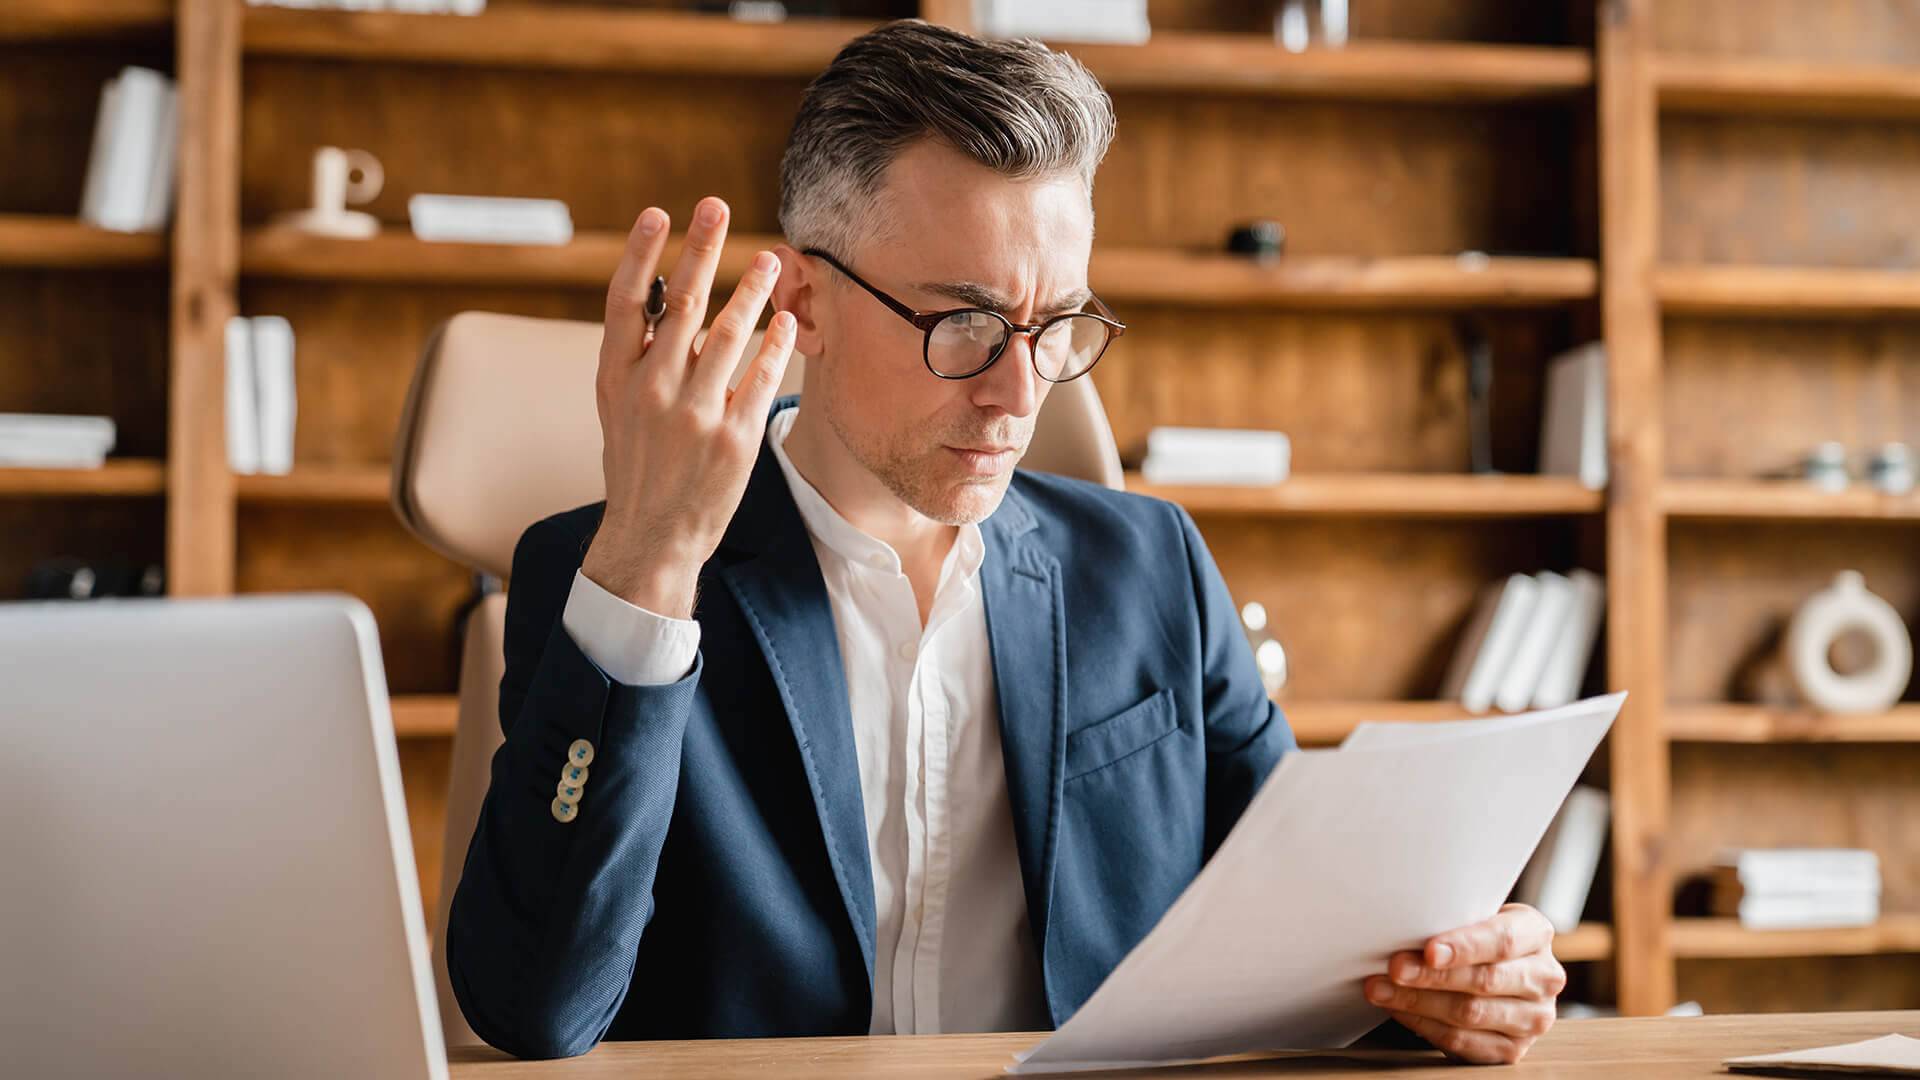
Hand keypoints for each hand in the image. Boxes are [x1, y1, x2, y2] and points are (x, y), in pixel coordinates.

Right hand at [581, 196, 796, 617]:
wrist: (653, 534)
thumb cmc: (638, 463)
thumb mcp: (619, 407)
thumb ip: (640, 357)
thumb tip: (667, 298)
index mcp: (616, 378)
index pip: (625, 301)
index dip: (641, 253)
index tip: (660, 214)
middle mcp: (652, 389)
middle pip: (680, 303)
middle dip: (701, 249)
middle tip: (715, 206)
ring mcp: (694, 414)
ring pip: (727, 333)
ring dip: (750, 289)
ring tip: (770, 258)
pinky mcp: (734, 437)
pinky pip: (760, 377)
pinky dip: (774, 344)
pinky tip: (785, 320)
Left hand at [1361, 902, 1564, 1064]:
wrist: (1493, 968)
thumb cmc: (1474, 936)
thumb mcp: (1473, 916)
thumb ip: (1452, 918)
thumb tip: (1401, 923)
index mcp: (1536, 933)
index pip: (1503, 940)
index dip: (1465, 946)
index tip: (1429, 950)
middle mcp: (1544, 977)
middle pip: (1485, 980)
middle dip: (1432, 975)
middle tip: (1394, 968)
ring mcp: (1534, 1018)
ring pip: (1471, 1013)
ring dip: (1418, 1002)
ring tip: (1380, 989)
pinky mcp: (1513, 1049)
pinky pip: (1462, 1042)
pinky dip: (1424, 1024)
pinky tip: (1398, 1009)